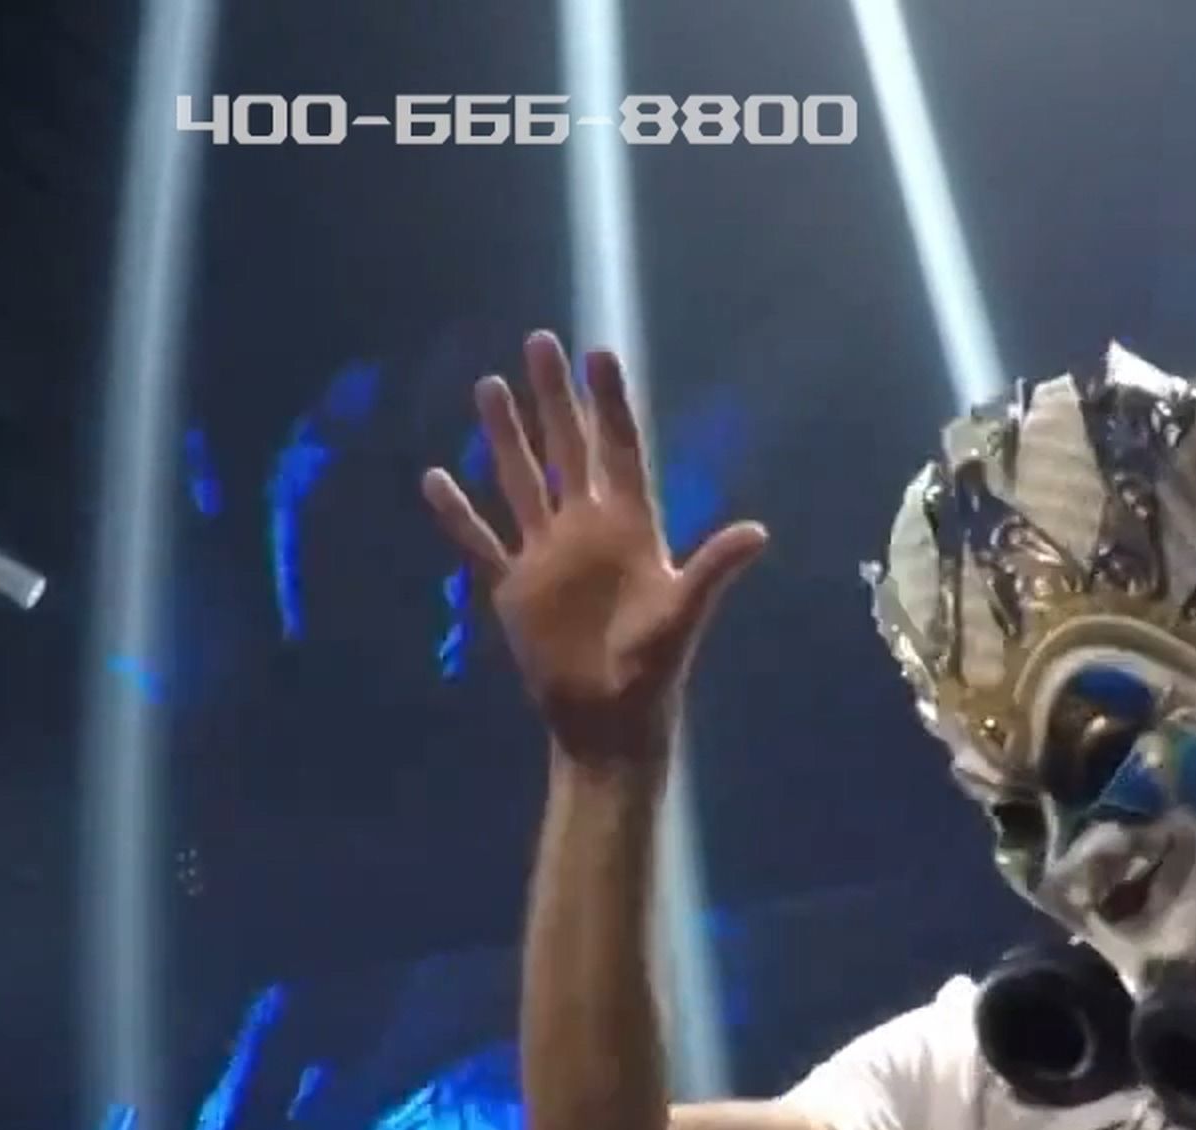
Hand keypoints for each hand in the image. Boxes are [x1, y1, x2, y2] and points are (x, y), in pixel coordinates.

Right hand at [420, 330, 768, 769]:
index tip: (599, 354)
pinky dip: (458, 514)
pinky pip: (480, 540)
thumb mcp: (684, 616)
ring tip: (490, 385)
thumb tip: (759, 532)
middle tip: (539, 340)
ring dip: (507, 436)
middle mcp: (586, 529)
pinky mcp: (513, 586)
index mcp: (630, 528)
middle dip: (554, 397)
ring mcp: (547, 554)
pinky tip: (436, 477)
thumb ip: (713, 570)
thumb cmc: (653, 670)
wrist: (609, 721)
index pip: (618, 451)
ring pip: (522, 480)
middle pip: (567, 449)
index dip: (609, 403)